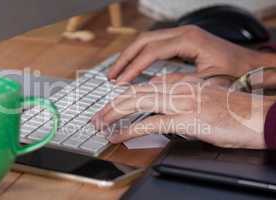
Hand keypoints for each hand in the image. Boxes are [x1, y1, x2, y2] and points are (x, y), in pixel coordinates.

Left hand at [92, 82, 274, 148]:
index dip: (123, 96)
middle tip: (96, 116)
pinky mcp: (186, 120)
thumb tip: (161, 102)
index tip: (111, 105)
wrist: (256, 115)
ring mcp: (181, 103)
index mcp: (181, 82)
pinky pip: (150, 124)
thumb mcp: (201, 95)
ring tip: (99, 123)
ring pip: (137, 104)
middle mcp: (178, 88)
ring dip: (113, 114)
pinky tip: (118, 135)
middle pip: (134, 93)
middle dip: (111, 105)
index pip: (143, 86)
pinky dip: (130, 130)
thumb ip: (180, 95)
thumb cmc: (231, 108)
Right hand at [108, 25, 274, 84]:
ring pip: (146, 41)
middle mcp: (182, 32)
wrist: (252, 64)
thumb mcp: (207, 81)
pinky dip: (141, 56)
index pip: (150, 52)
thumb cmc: (235, 72)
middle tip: (111, 76)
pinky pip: (154, 45)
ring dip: (130, 56)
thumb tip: (154, 90)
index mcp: (188, 40)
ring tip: (118, 72)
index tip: (120, 82)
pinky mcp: (182, 40)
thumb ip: (179, 83)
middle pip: (143, 41)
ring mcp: (182, 34)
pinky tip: (135, 68)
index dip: (133, 68)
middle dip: (125, 59)